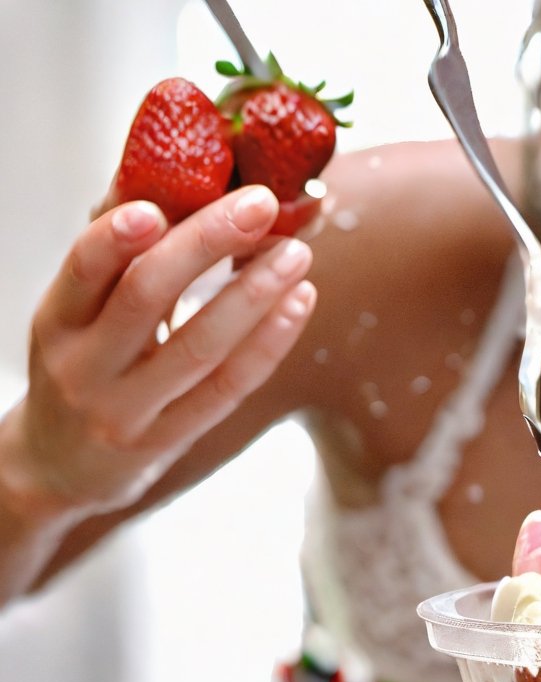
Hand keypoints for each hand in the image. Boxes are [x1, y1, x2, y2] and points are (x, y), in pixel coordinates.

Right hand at [1, 185, 314, 524]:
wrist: (58, 469)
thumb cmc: (81, 366)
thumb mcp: (76, 312)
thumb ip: (114, 252)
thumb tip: (153, 169)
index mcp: (56, 319)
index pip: (82, 268)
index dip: (117, 234)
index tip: (160, 199)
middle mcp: (84, 365)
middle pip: (147, 296)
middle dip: (206, 244)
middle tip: (259, 203)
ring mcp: (126, 409)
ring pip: (198, 345)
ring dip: (253, 292)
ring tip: (297, 250)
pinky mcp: (168, 440)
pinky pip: (228, 387)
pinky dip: (269, 343)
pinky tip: (299, 302)